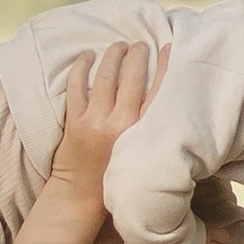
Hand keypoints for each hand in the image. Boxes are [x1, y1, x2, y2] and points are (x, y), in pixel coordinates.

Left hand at [47, 40, 152, 201]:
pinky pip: (76, 85)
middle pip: (132, 75)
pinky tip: (87, 56)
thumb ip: (150, 129)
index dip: (165, 65)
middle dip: (138, 54)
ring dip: (113, 54)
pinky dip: (81, 66)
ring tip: (119, 47)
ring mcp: (95, 121)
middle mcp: (120, 124)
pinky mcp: (74, 121)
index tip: (169, 47)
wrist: (81, 198)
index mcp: (142, 133)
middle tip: (140, 45)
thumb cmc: (116, 178)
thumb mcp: (143, 153)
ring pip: (105, 74)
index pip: (159, 90)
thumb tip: (160, 99)